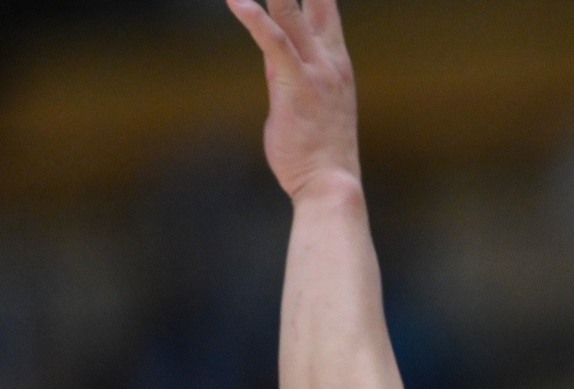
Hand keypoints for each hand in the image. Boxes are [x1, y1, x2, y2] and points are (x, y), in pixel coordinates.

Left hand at [227, 0, 359, 200]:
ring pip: (291, 12)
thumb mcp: (301, 105)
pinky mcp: (296, 85)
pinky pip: (273, 42)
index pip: (326, 8)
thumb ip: (287, 74)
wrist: (331, 185)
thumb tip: (271, 57)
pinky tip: (237, 0)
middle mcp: (331, 60)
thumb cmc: (318, 154)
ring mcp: (316, 71)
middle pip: (318, 1)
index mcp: (336, 62)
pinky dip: (254, 18)